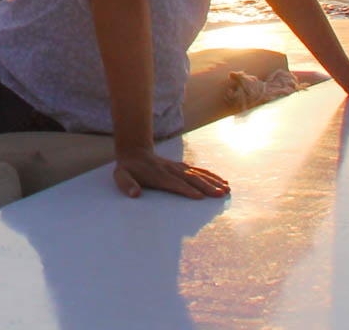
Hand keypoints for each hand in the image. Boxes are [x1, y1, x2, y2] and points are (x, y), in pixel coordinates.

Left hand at [112, 147, 229, 199]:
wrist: (133, 152)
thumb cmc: (127, 170)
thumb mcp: (120, 177)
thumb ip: (127, 185)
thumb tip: (135, 193)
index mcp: (157, 174)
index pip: (174, 183)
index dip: (186, 189)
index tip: (199, 196)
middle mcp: (170, 170)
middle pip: (190, 178)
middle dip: (206, 186)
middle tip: (220, 194)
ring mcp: (177, 167)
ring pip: (197, 174)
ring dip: (212, 181)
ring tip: (227, 189)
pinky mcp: (182, 166)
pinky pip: (198, 170)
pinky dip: (211, 175)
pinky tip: (223, 181)